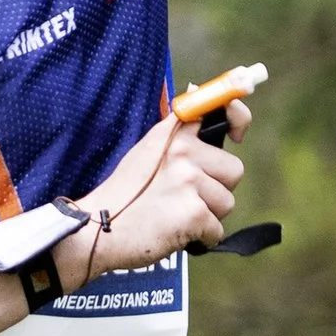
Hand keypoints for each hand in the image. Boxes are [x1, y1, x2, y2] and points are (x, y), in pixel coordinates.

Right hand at [65, 101, 250, 279]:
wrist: (97, 229)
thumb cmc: (124, 195)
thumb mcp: (146, 151)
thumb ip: (176, 134)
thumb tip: (200, 97)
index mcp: (172, 134)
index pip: (218, 106)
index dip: (238, 118)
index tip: (237, 134)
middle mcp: (183, 152)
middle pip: (233, 170)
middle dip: (217, 190)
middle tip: (185, 198)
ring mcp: (189, 181)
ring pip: (227, 203)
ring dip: (207, 216)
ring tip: (175, 216)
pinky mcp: (194, 212)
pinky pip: (217, 230)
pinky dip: (201, 238)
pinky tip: (175, 234)